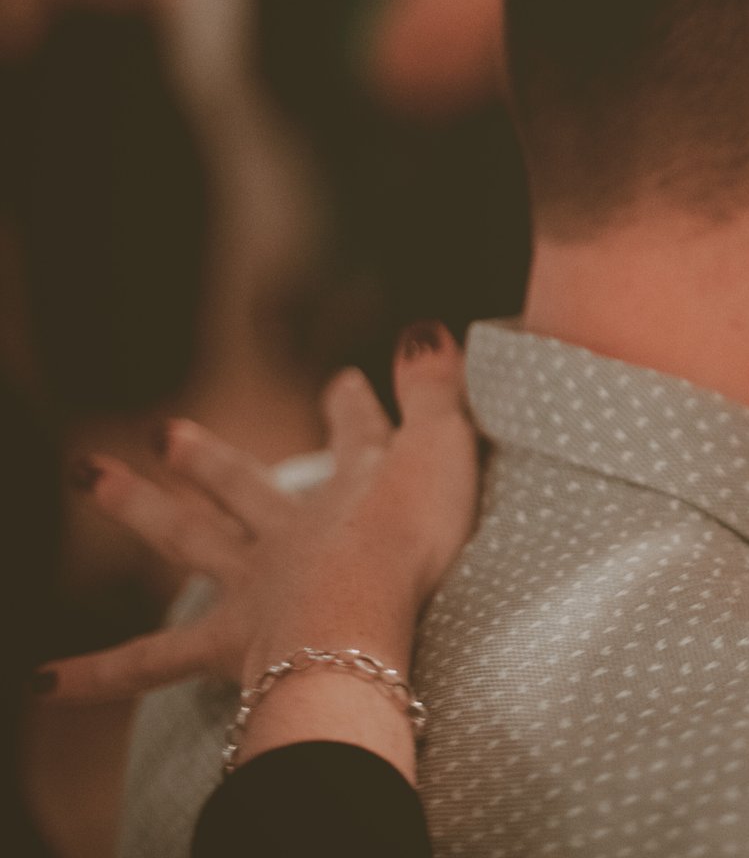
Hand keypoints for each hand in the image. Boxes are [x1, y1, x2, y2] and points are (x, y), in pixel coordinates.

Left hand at [40, 322, 478, 703]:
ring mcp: (257, 583)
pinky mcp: (233, 642)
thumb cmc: (412, 539)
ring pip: (189, 540)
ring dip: (138, 506)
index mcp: (355, 486)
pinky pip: (155, 662)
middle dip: (209, 457)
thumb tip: (426, 329)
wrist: (359, 616)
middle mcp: (293, 529)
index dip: (351, 408)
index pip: (354, 435)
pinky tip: (44, 682)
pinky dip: (101, 673)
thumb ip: (436, 391)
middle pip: (243, 484)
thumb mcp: (442, 450)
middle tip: (163, 433)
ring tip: (89, 477)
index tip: (342, 382)